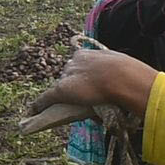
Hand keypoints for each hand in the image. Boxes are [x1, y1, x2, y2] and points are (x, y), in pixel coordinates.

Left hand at [40, 40, 154, 114]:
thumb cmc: (130, 74)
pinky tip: (33, 110)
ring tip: (64, 106)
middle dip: (74, 84)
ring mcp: (68, 76)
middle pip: (69, 73)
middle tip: (84, 97)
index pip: (81, 64)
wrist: (123, 78)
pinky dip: (39, 104)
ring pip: (61, 85)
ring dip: (61, 94)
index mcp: (91, 54)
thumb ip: (123, 76)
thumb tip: (132, 85)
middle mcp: (76, 61)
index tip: (89, 83)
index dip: (84, 75)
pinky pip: (46, 97)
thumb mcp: (126, 70)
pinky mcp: (61, 90)